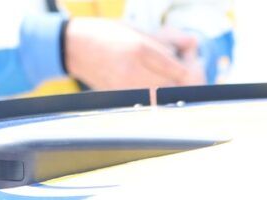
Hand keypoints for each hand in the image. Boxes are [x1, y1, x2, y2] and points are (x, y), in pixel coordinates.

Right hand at [62, 18, 201, 90]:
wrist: (71, 47)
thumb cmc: (105, 34)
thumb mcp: (136, 29)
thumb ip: (167, 38)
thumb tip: (194, 41)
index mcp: (139, 49)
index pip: (181, 71)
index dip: (194, 70)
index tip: (194, 64)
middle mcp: (134, 71)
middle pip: (177, 88)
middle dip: (190, 83)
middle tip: (191, 73)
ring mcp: (128, 88)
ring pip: (167, 100)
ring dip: (178, 93)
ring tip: (177, 81)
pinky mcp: (123, 99)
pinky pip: (152, 103)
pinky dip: (163, 98)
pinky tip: (162, 88)